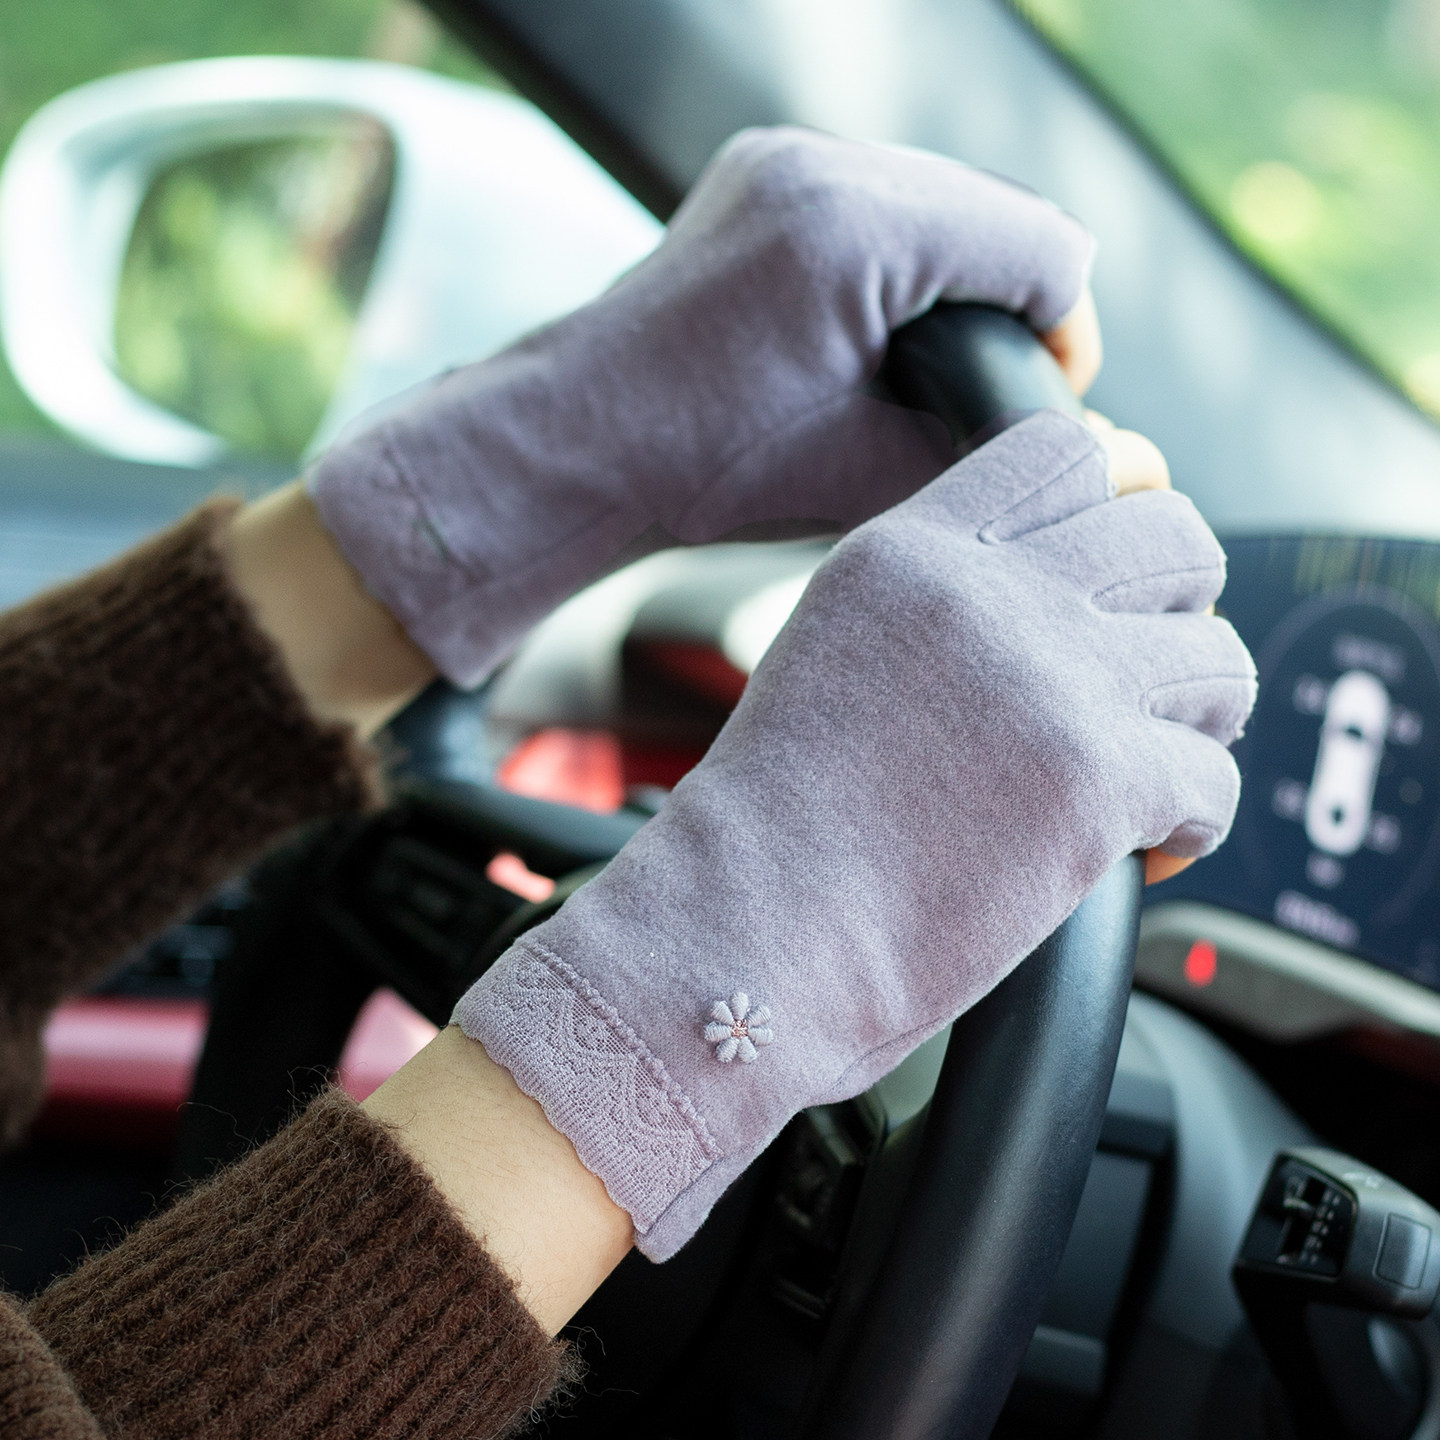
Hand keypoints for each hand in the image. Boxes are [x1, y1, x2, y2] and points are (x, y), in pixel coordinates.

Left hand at [309, 126, 1095, 685]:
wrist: (579, 444)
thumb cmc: (705, 472)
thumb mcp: (868, 472)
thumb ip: (984, 440)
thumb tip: (1074, 446)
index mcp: (860, 232)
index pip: (1042, 248)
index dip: (1066, 332)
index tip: (1048, 392)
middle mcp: (823, 167)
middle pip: (996, 210)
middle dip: (1016, 297)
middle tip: (998, 381)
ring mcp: (784, 158)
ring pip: (938, 195)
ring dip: (958, 271)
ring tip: (933, 356)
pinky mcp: (759, 170)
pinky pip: (873, 192)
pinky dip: (899, 251)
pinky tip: (878, 320)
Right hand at [455, 411, 1256, 1258]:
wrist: (743, 932)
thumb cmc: (772, 829)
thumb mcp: (831, 657)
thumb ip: (934, 607)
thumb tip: (1046, 600)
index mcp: (910, 552)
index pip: (1066, 451)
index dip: (1115, 508)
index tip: (1114, 579)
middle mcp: (988, 594)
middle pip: (1172, 538)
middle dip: (1178, 610)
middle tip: (1140, 681)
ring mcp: (1051, 679)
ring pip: (1220, 659)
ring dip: (1196, 721)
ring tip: (1146, 772)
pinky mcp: (1098, 779)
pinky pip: (1216, 782)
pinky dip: (1192, 825)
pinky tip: (1141, 850)